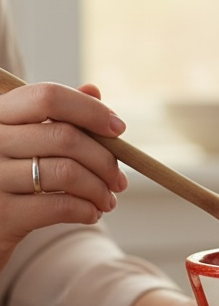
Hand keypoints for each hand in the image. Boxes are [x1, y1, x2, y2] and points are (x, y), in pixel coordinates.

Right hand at [0, 81, 127, 269]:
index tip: (118, 129)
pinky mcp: (2, 214)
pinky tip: (91, 214)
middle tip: (120, 180)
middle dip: (105, 160)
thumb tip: (94, 90)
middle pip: (65, 137)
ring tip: (107, 200)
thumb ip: (58, 115)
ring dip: (99, 189)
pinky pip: (61, 206)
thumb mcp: (27, 141)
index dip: (90, 110)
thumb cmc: (11, 177)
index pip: (47, 97)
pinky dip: (86, 210)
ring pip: (67, 173)